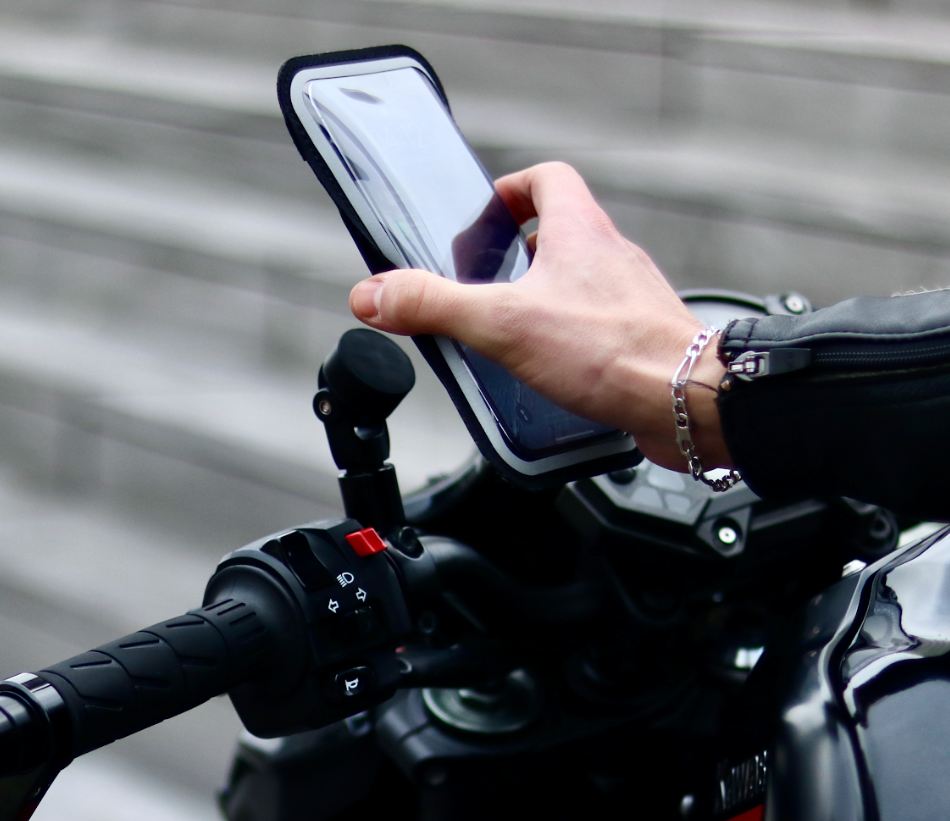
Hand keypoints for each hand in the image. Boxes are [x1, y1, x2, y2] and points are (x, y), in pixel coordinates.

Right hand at [349, 162, 731, 471]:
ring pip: (579, 283)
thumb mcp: (501, 323)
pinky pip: (596, 327)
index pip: (547, 178)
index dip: (511, 189)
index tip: (485, 213)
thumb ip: (434, 305)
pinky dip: (568, 340)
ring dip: (542, 299)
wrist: (685, 401)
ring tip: (508, 331)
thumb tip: (375, 293)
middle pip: (560, 232)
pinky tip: (548, 372)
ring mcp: (628, 298)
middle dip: (516, 253)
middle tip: (483, 281)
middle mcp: (610, 256)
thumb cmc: (613, 352)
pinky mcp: (637, 340)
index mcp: (578, 231)